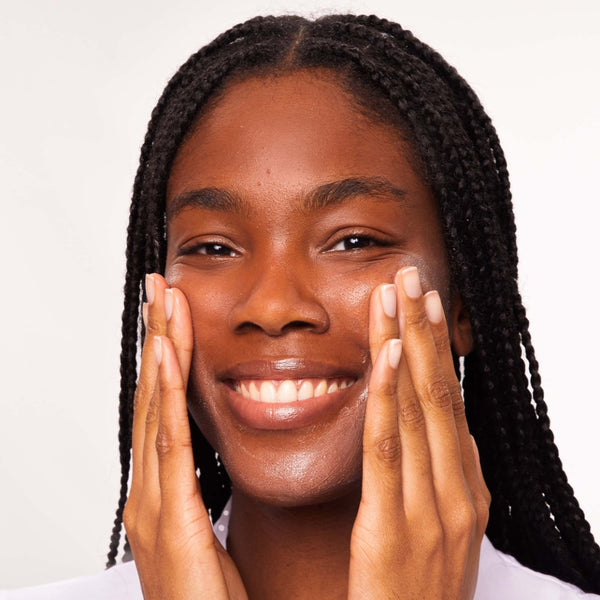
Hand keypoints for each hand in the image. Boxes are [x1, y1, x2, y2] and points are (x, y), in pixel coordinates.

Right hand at [123, 273, 247, 599]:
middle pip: (153, 397)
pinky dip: (164, 399)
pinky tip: (167, 359)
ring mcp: (154, 504)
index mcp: (165, 487)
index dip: (167, 355)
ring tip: (163, 303)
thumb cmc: (212, 598)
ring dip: (159, 353)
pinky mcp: (170, 524)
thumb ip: (205, 484)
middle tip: (161, 287)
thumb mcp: (207, 526)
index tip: (174, 309)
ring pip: (155, 411)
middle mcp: (151, 488)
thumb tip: (215, 447)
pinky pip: (170, 448)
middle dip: (157, 339)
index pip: (165, 406)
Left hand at [348, 267, 489, 599]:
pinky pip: (391, 449)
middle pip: (440, 391)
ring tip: (395, 295)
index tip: (423, 302)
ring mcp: (432, 507)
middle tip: (412, 276)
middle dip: (425, 329)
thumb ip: (438, 476)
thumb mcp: (440, 527)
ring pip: (418, 408)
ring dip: (407, 345)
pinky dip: (391, 398)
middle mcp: (456, 488)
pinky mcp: (395, 526)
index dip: (438, 346)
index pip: (451, 400)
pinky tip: (390, 355)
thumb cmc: (417, 590)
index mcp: (465, 486)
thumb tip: (436, 428)